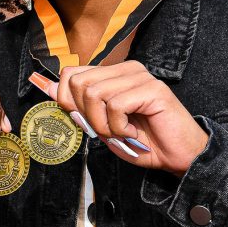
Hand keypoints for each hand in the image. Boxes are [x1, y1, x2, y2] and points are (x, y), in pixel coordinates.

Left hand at [53, 61, 207, 175]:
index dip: (67, 100)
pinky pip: (116, 105)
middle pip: (79, 83)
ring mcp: (140, 76)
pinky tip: (134, 132)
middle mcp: (126, 69)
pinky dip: (119, 127)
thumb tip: (48, 88)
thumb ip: (78, 107)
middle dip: (86, 115)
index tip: (83, 121)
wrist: (178, 157)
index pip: (71, 74)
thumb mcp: (101, 126)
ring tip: (122, 133)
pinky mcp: (152, 89)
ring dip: (103, 124)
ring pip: (95, 94)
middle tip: (106, 131)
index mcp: (113, 74)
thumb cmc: (142, 142)